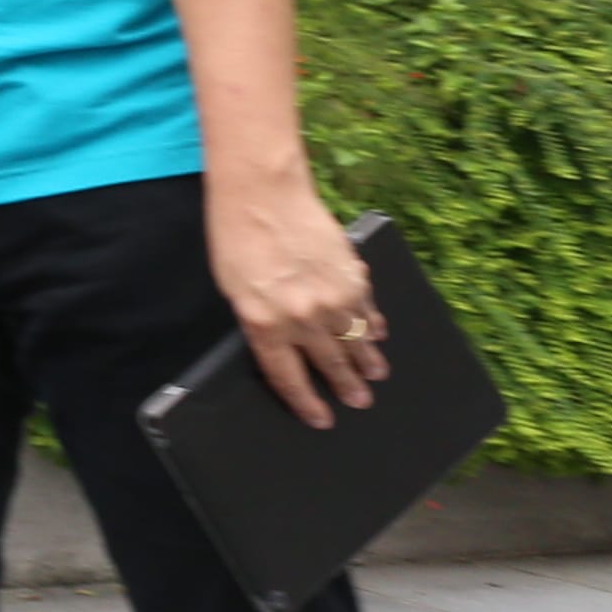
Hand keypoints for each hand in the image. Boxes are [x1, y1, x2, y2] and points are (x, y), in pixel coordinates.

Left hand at [213, 179, 384, 429]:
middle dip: (346, 386)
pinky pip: (367, 308)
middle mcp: (302, 318)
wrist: (263, 192)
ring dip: (367, 360)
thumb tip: (284, 343)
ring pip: (356, 340)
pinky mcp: (351, 275)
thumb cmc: (236, 235)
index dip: (306, 403)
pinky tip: (378, 333)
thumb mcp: (233, 288)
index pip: (289, 378)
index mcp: (265, 325)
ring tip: (376, 374)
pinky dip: (373, 323)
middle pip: (330, 364)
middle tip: (359, 401)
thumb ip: (260, 320)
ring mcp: (332, 297)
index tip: (320, 419)